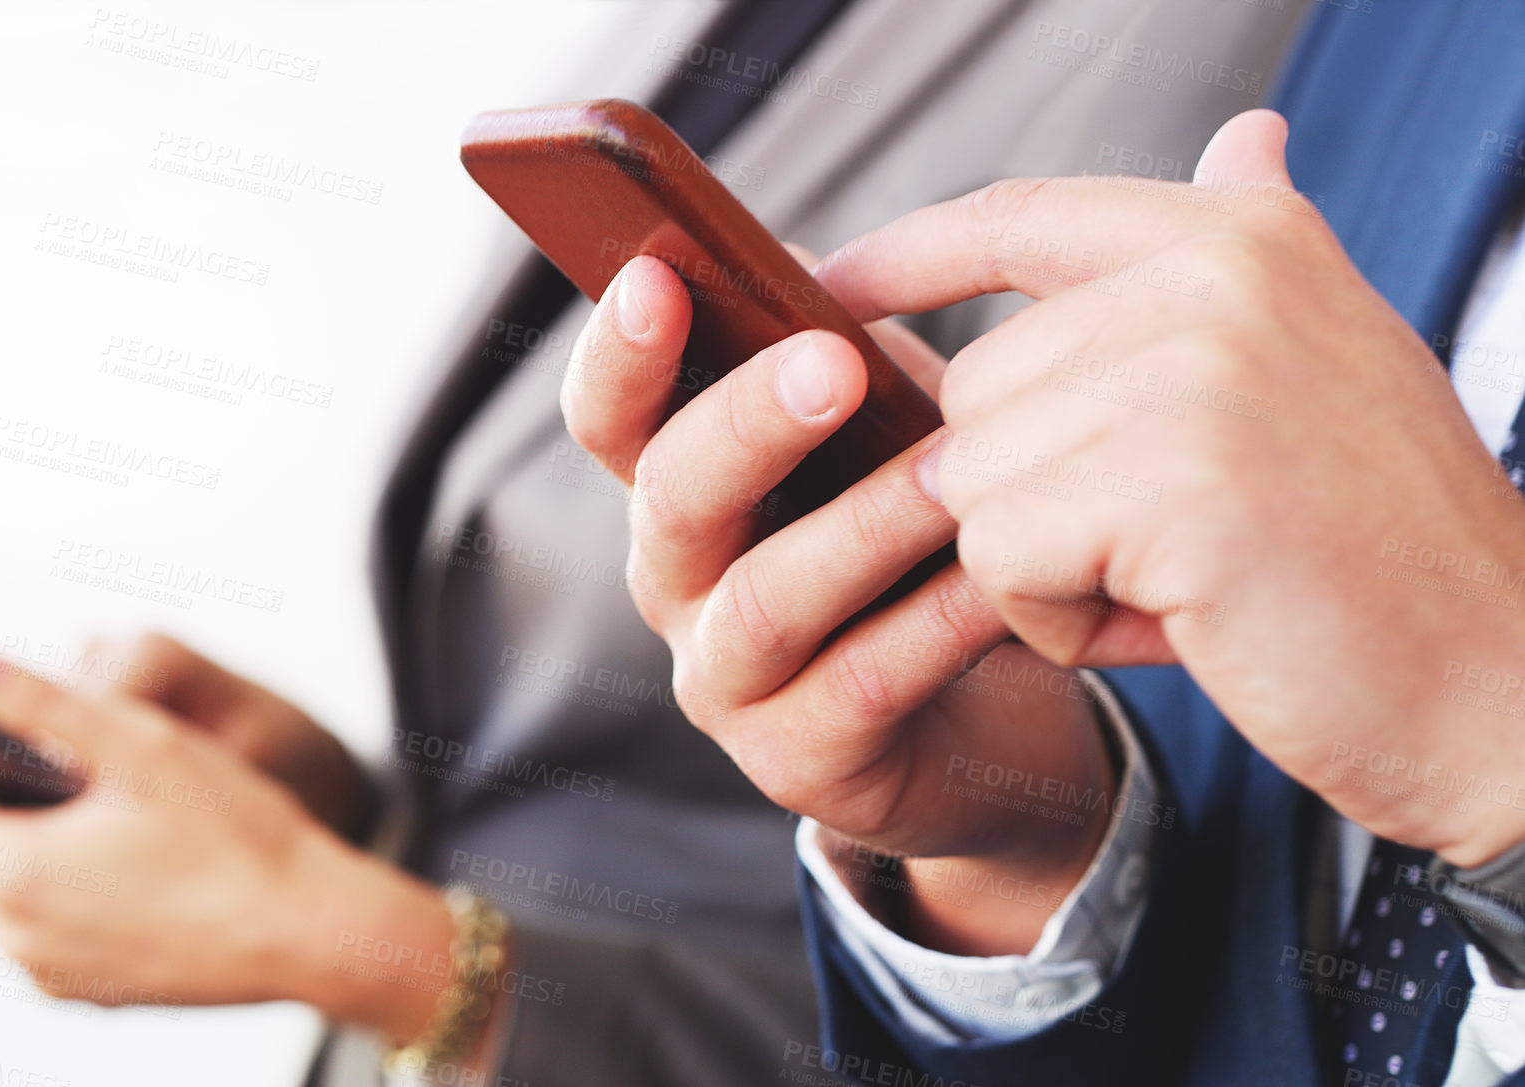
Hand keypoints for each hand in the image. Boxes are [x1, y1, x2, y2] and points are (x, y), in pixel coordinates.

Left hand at [0, 655, 454, 1040]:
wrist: (315, 933)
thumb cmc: (241, 835)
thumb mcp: (142, 745)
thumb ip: (42, 702)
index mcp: (17, 872)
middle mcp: (19, 936)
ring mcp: (52, 971)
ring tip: (2, 794)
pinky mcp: (88, 988)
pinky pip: (36, 924)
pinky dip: (37, 882)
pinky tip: (74, 848)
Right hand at [560, 253, 1116, 953]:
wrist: (970, 719)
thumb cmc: (904, 550)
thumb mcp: (865, 442)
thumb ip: (826, 356)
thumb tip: (794, 251)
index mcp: (679, 492)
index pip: (611, 419)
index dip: (620, 354)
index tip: (657, 278)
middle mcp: (678, 585)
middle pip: (671, 500)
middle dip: (744, 425)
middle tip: (828, 363)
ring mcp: (729, 682)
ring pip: (767, 597)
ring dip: (858, 526)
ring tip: (949, 473)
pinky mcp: (802, 762)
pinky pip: (865, 682)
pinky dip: (932, 623)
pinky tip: (1000, 578)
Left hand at [816, 110, 1524, 865]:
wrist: (1499, 689)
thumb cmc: (1384, 548)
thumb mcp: (1322, 363)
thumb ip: (1248, 253)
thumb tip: (1240, 137)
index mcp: (1244, 237)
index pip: (1016, 216)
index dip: (903, 255)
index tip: (820, 285)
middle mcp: (1218, 276)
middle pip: (975, 385)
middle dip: (1033, 495)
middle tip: (1168, 547)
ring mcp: (1196, 371)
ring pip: (975, 473)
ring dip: (1046, 565)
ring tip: (1182, 583)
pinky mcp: (1171, 483)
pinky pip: (999, 552)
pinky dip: (1060, 618)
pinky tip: (1176, 624)